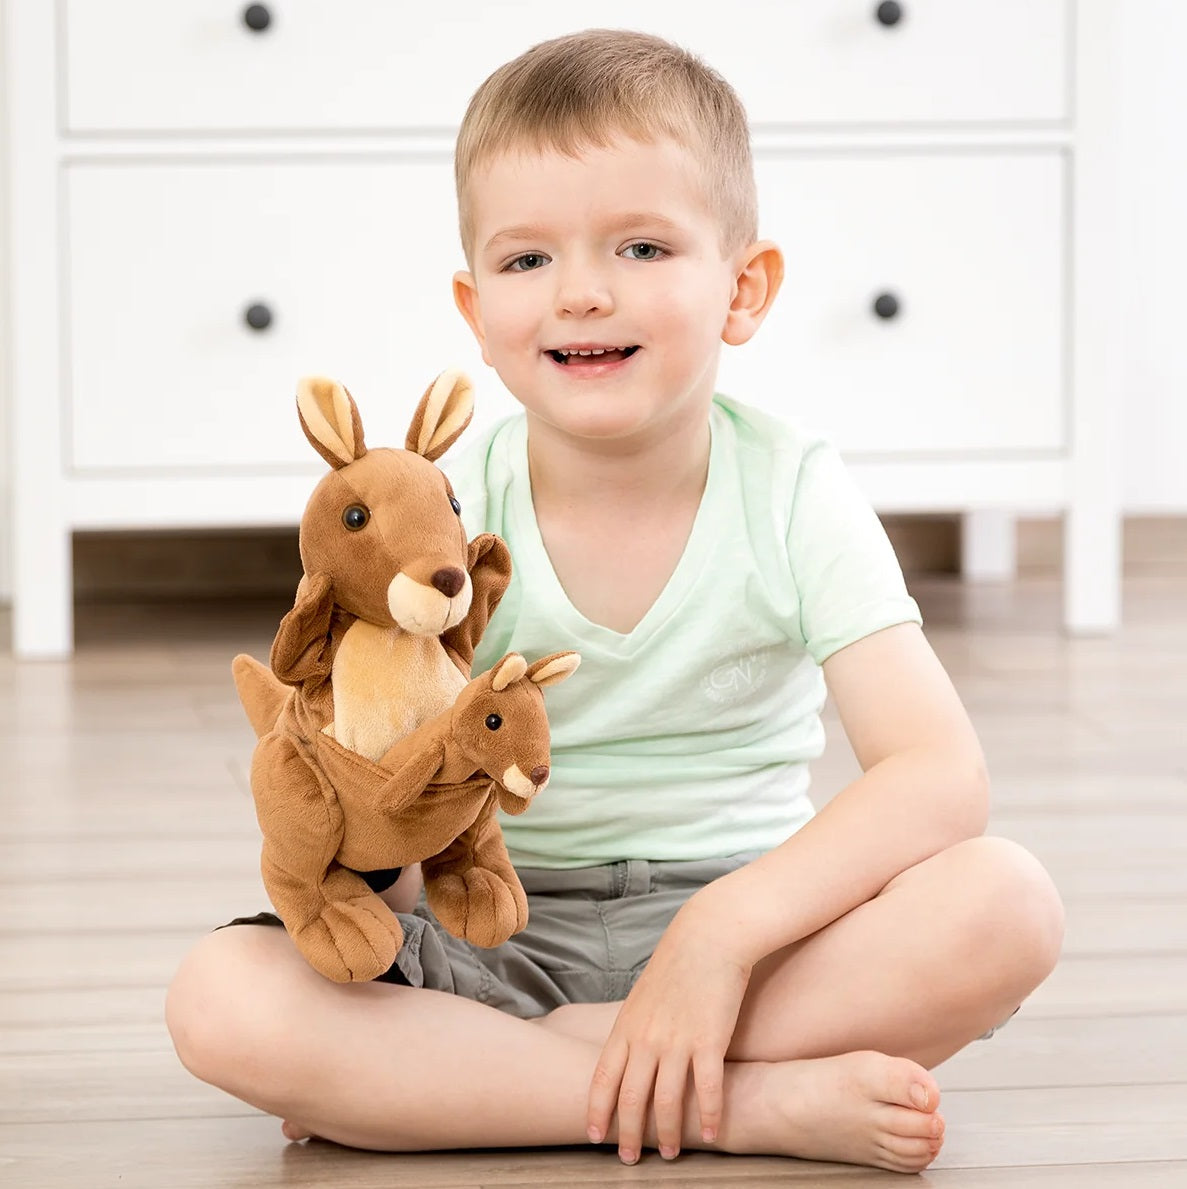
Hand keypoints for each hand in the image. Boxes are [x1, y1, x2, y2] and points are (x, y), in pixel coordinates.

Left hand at [586, 904, 751, 1162]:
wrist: (709, 937)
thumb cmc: (677, 965)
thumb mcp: (643, 996)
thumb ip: (634, 1028)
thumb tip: (628, 1055)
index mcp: (626, 1026)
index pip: (602, 1078)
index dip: (596, 1111)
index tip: (594, 1136)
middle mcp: (647, 1038)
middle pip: (631, 1098)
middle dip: (628, 1134)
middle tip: (629, 1160)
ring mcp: (677, 1041)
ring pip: (667, 1102)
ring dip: (667, 1133)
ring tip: (670, 1153)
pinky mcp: (709, 1041)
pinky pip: (706, 1090)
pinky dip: (707, 1117)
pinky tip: (710, 1135)